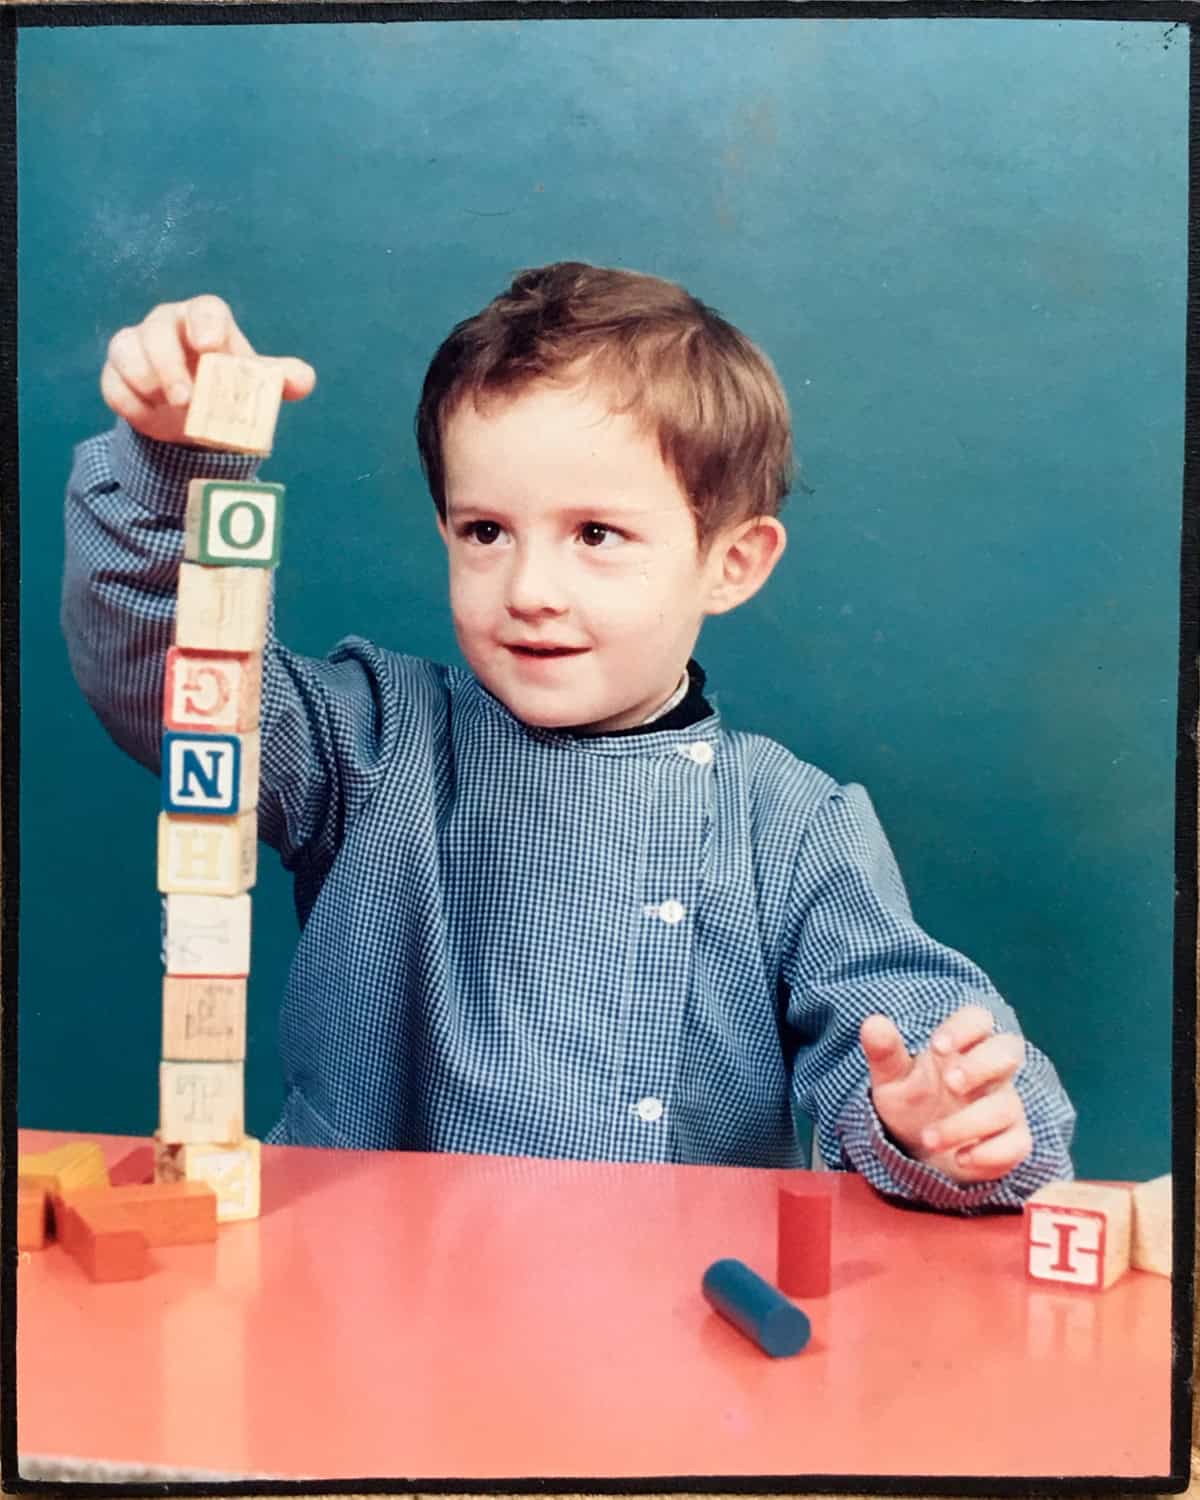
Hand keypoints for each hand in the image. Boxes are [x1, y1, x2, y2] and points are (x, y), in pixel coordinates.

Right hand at [100, 294, 315, 445]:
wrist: (192, 415)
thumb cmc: (225, 386)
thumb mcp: (254, 384)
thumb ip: (279, 379)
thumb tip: (303, 380)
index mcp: (205, 322)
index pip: (205, 309)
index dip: (206, 324)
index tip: (209, 347)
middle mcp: (167, 325)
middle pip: (159, 328)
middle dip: (171, 365)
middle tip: (186, 400)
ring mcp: (136, 345)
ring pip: (127, 349)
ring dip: (147, 380)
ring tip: (169, 407)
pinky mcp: (115, 372)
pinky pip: (113, 382)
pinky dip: (129, 402)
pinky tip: (150, 417)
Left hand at [860, 1004, 1032, 1183]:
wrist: (919, 1151)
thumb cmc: (911, 1103)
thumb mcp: (891, 1078)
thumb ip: (885, 1052)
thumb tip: (873, 1023)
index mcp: (962, 1047)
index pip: (978, 1019)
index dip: (964, 1027)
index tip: (937, 1046)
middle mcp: (990, 1073)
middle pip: (1009, 1050)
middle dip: (982, 1064)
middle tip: (950, 1082)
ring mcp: (1005, 1105)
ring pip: (1006, 1105)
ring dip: (968, 1123)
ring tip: (929, 1138)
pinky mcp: (1011, 1141)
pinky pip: (1018, 1143)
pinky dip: (990, 1153)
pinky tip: (960, 1158)